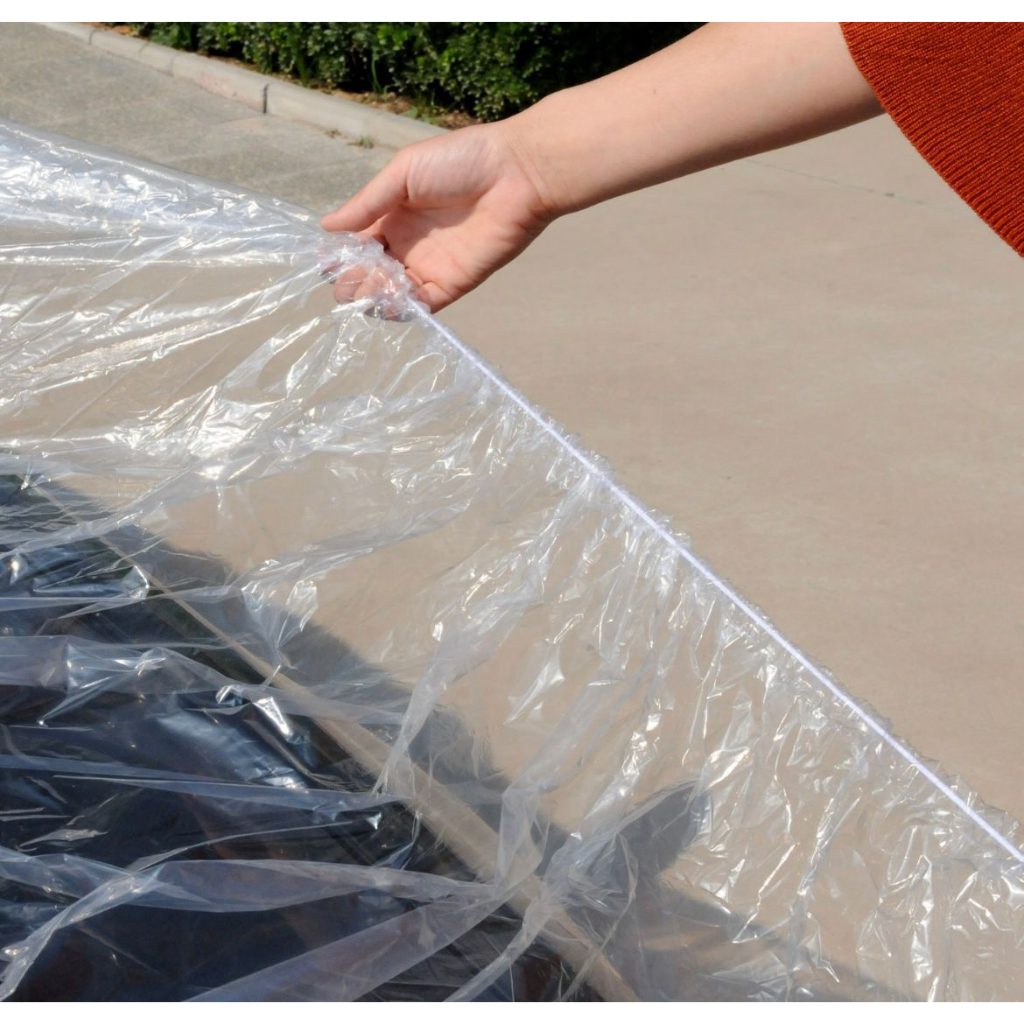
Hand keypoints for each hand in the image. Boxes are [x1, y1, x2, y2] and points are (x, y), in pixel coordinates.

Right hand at [320, 121, 555, 312]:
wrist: (516, 174)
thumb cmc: (462, 161)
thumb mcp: (403, 173)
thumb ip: (367, 202)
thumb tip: (326, 227)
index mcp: (391, 216)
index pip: (355, 245)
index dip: (338, 255)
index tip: (326, 260)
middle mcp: (406, 245)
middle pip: (368, 275)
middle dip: (351, 281)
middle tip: (347, 277)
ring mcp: (428, 268)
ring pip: (389, 295)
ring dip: (371, 297)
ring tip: (366, 287)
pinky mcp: (452, 285)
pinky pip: (420, 307)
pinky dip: (399, 310)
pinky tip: (387, 302)